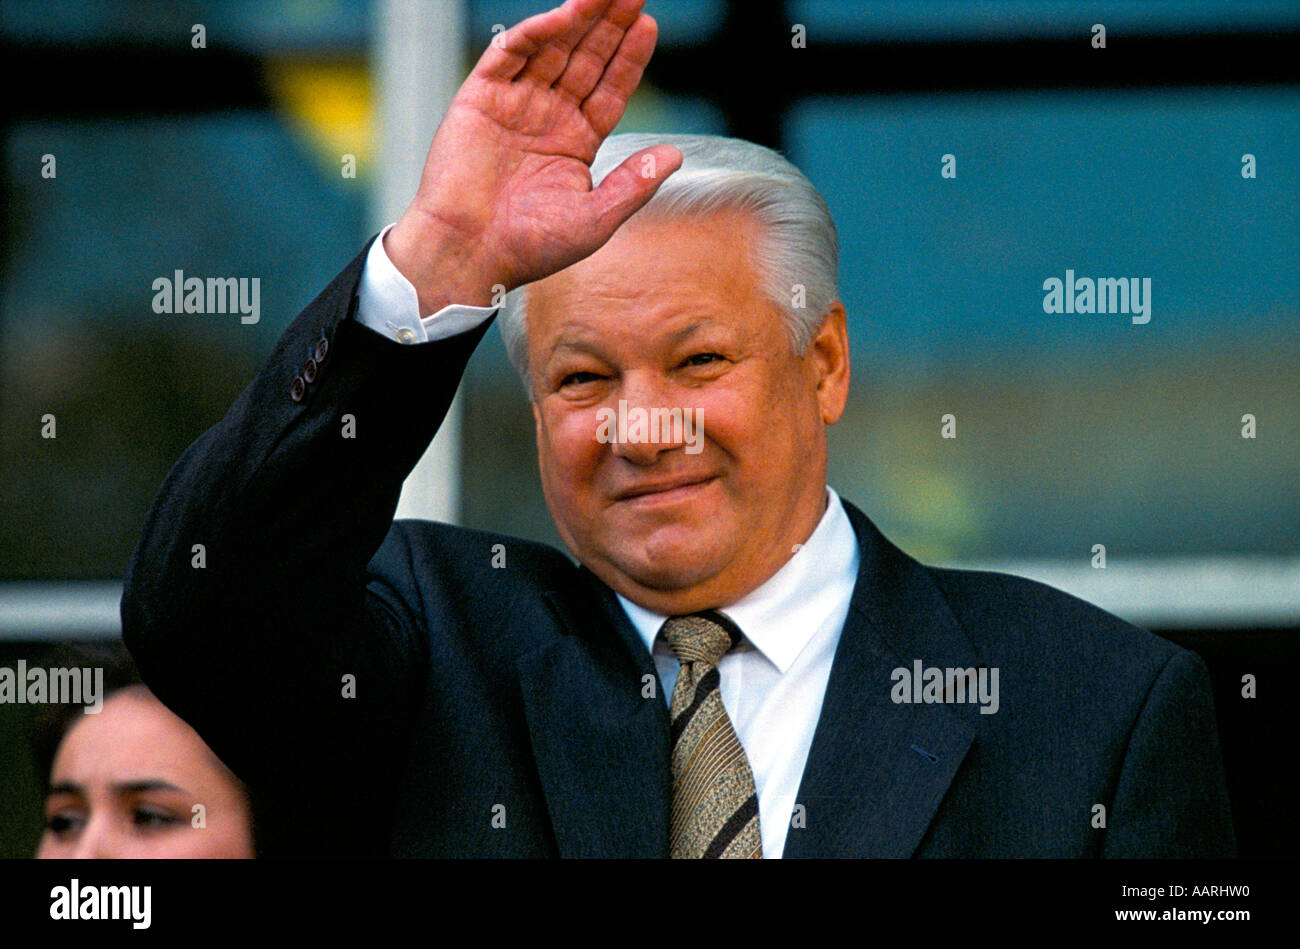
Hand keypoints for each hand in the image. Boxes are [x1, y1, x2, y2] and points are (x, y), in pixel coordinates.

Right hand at [384, 0, 682, 313]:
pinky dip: (534, 33)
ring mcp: (514, 105)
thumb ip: (634, 184)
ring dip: (578, 18)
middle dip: (610, 25)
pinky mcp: (480, 99)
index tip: (648, 26)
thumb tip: (675, 155)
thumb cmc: (529, 247)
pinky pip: (510, 55)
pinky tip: (561, 16)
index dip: (629, 58)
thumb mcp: (596, 219)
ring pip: (552, 49)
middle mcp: (547, 117)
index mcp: (575, 143)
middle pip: (586, 59)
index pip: (609, 89)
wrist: (469, 253)